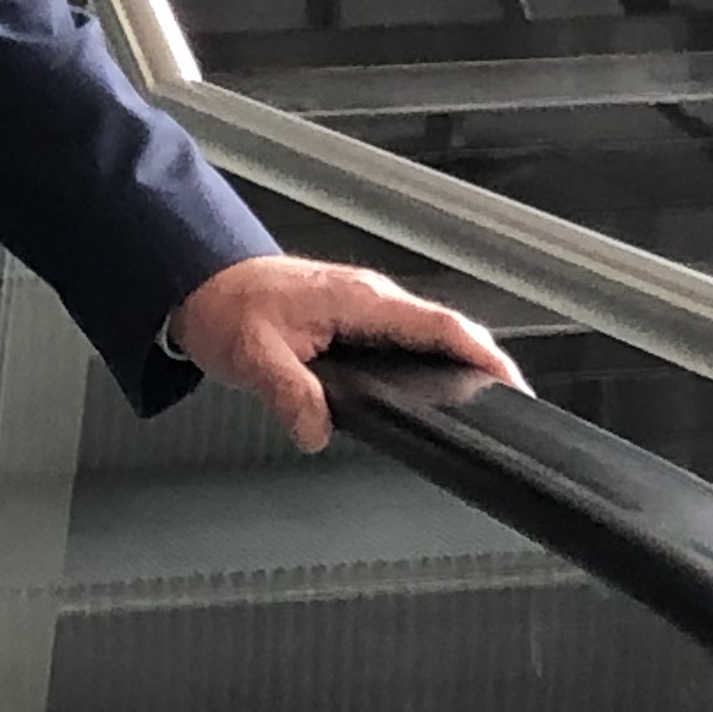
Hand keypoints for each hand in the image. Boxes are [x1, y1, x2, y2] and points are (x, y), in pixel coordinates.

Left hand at [170, 253, 525, 450]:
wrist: (200, 280)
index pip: (435, 323)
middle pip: (444, 328)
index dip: (478, 351)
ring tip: (485, 400)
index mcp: (358, 300)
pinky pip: (406, 337)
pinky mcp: (355, 317)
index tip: (509, 379)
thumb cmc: (227, 307)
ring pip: (427, 332)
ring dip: (457, 359)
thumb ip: (288, 394)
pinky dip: (430, 358)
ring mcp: (365, 306)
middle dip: (483, 361)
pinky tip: (433, 388)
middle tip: (511, 403)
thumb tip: (317, 431)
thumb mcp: (252, 356)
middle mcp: (370, 297)